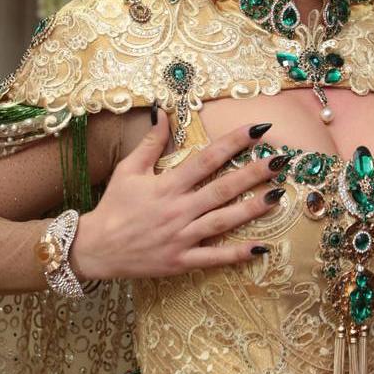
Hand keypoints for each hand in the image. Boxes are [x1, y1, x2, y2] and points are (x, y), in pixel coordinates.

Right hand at [70, 116, 284, 280]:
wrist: (93, 249)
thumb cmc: (114, 206)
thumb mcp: (128, 169)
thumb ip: (150, 141)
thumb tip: (162, 111)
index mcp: (167, 185)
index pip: (206, 159)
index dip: (233, 142)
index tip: (257, 129)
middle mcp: (178, 209)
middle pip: (222, 189)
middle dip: (253, 174)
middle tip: (280, 161)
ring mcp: (181, 237)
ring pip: (223, 221)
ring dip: (251, 209)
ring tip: (277, 196)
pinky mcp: (181, 261)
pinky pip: (213, 258)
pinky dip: (237, 254)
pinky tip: (262, 247)